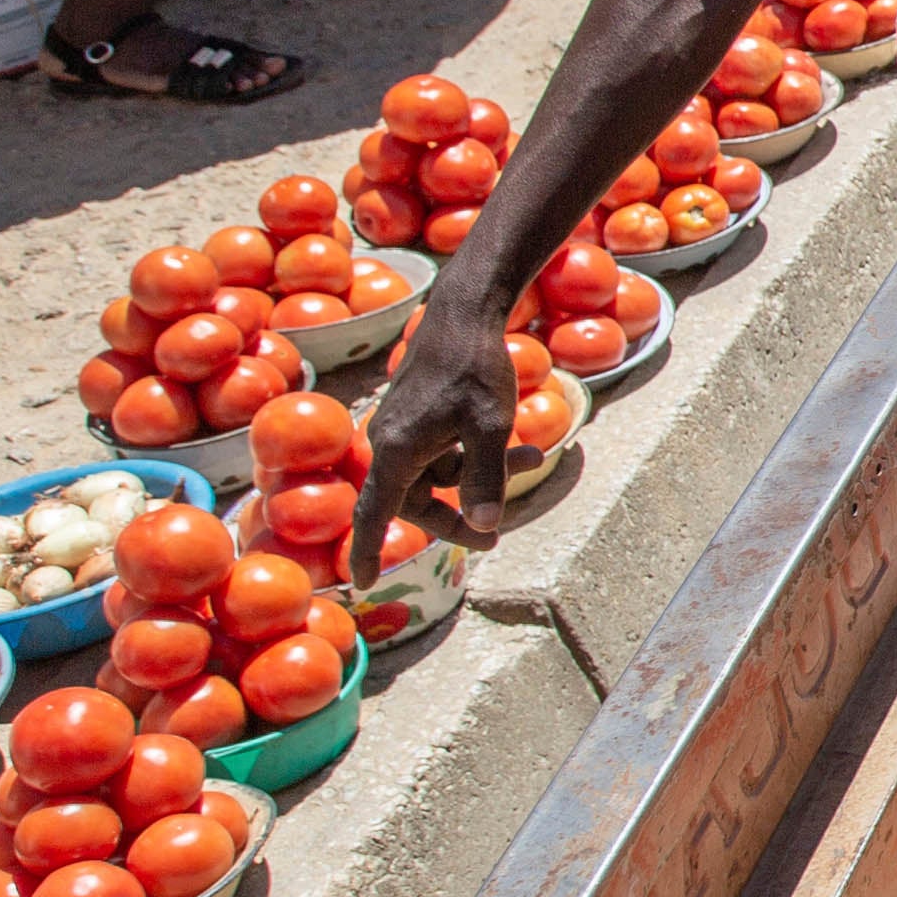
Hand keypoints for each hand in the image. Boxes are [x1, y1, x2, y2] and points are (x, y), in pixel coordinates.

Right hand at [359, 309, 518, 547]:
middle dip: (459, 515)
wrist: (467, 312)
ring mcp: (404, 428)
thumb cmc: (476, 366)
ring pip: (441, 473)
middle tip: (495, 537)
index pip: (374, 513)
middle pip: (418, 500)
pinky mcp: (420, 416)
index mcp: (397, 450)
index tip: (361, 584)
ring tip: (535, 459)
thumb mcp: (490, 426)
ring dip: (484, 474)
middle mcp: (391, 441)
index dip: (367, 550)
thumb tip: (484, 524)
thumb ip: (485, 478)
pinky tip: (521, 445)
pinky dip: (478, 453)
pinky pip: (444, 451)